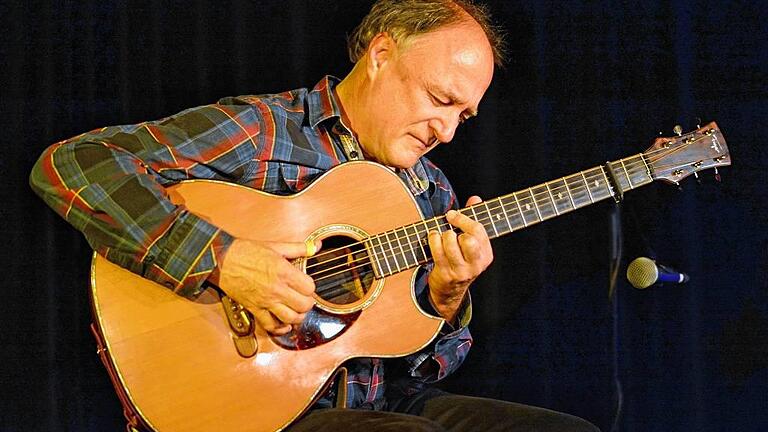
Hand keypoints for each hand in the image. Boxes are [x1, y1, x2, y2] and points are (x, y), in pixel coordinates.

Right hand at [216, 238, 318, 334]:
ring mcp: (265, 301)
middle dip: (307, 303)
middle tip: (304, 298)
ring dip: (297, 317)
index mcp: (283, 272)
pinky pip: (270, 325)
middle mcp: (276, 289)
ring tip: (297, 311)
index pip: (309, 288)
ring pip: (290, 318)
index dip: (310, 288)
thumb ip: (298, 247)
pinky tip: (284, 324)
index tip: (306, 285)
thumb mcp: (275, 246)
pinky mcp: (254, 308)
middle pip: (304, 305)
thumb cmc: (245, 252)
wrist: (221, 260)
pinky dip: (279, 328)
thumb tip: (315, 246)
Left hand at [427, 196, 492, 322]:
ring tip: (441, 236)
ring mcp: (461, 270)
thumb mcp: (470, 243)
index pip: (478, 231)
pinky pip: (437, 250)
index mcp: (486, 254)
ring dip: (442, 235)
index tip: (451, 215)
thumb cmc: (459, 260)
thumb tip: (475, 198)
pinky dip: (433, 240)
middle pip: (469, 238)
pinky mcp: (445, 274)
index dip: (463, 219)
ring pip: (450, 242)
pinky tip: (433, 240)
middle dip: (456, 229)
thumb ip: (473, 220)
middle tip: (449, 228)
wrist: (449, 291)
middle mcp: (476, 264)